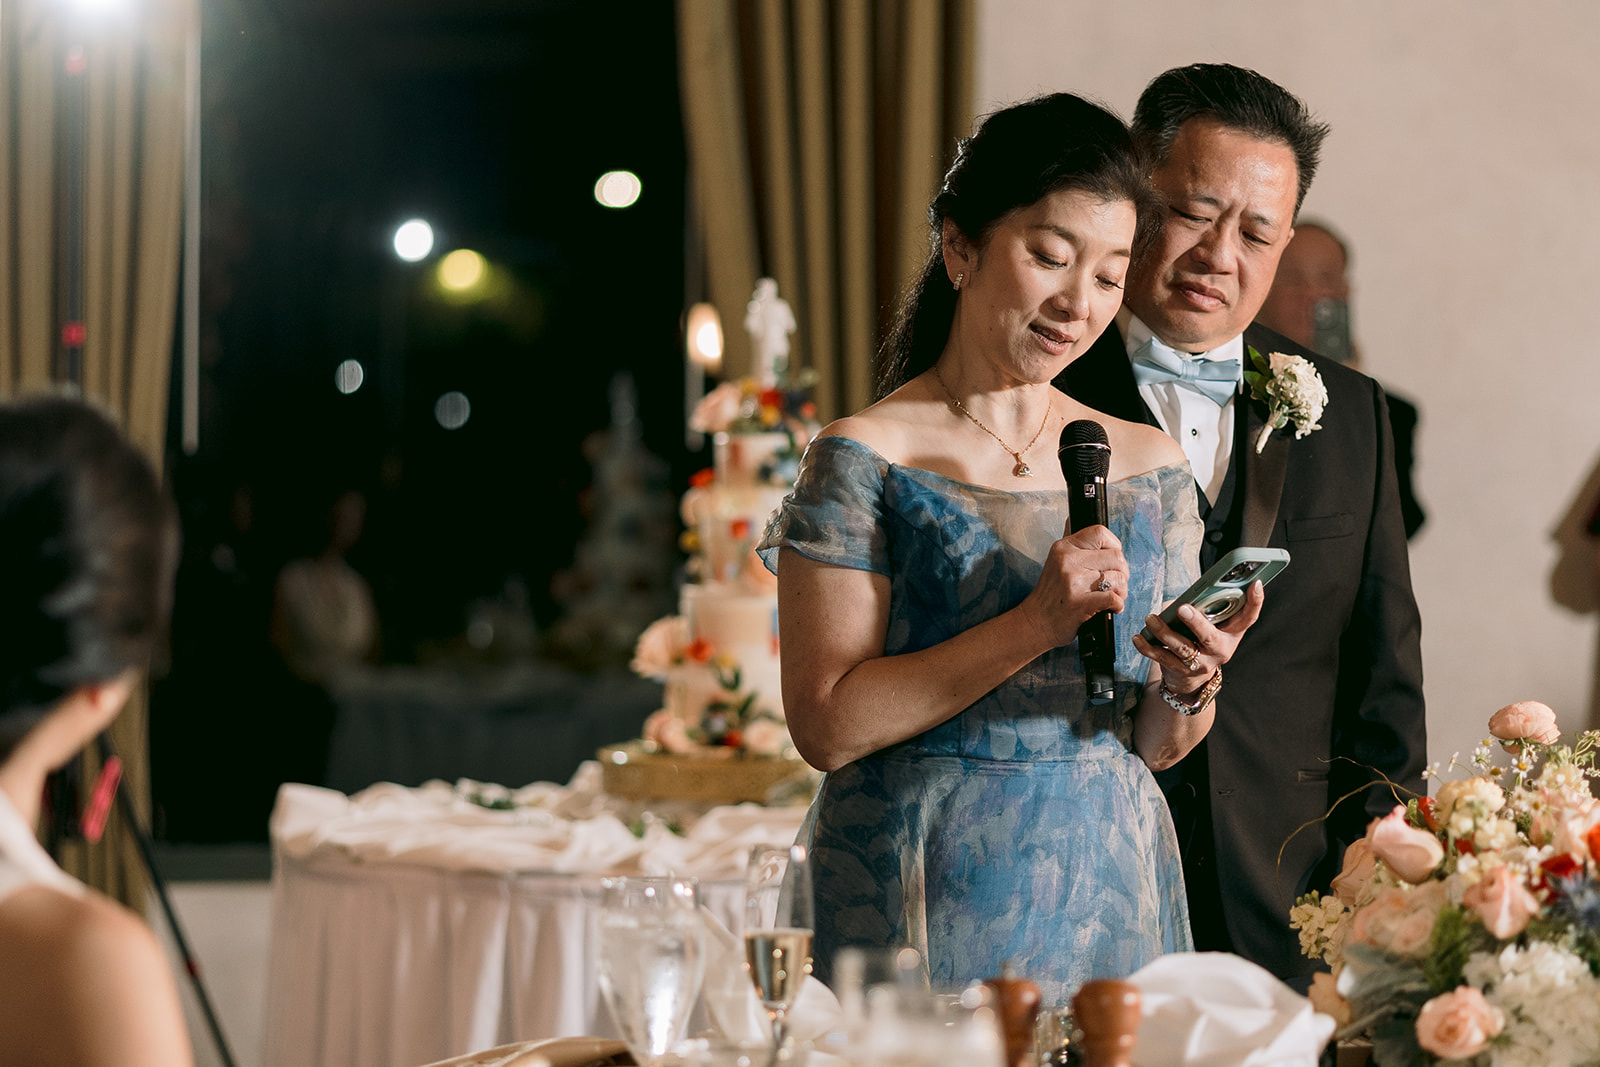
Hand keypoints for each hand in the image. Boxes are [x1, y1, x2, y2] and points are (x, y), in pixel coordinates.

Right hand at [1019, 525, 1129, 648]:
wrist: (1036, 622)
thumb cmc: (1050, 594)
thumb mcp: (1055, 561)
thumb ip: (1069, 541)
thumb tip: (1072, 517)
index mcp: (1064, 547)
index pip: (1101, 532)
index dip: (1114, 545)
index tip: (1111, 559)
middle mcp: (1068, 560)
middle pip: (1116, 556)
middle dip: (1122, 572)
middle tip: (1115, 582)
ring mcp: (1073, 581)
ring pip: (1118, 578)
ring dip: (1121, 590)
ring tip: (1111, 596)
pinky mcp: (1080, 603)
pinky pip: (1114, 598)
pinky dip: (1118, 605)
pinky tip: (1111, 607)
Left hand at [1133, 580, 1264, 693]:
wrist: (1193, 679)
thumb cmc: (1203, 643)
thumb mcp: (1215, 628)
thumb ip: (1208, 610)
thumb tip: (1188, 593)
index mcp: (1232, 634)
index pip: (1249, 617)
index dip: (1255, 601)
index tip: (1255, 584)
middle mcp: (1220, 650)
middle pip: (1210, 637)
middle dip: (1196, 622)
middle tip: (1182, 608)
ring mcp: (1201, 663)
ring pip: (1182, 648)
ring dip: (1164, 632)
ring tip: (1151, 619)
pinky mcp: (1181, 671)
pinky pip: (1162, 658)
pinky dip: (1148, 647)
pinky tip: (1139, 638)